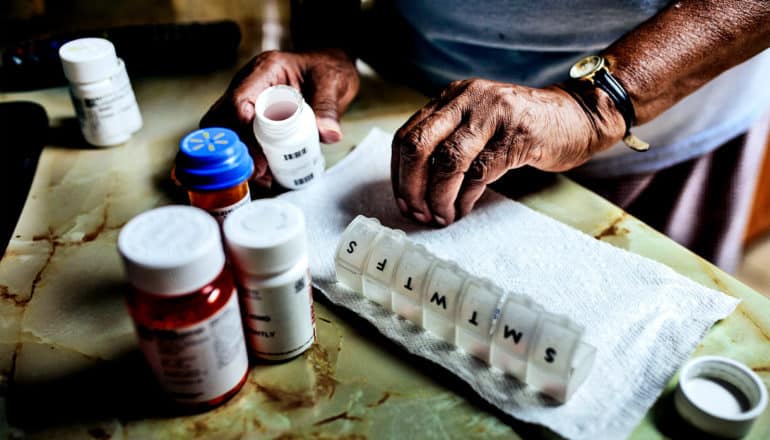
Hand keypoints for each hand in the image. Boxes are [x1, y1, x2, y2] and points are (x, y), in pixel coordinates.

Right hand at [201, 48, 359, 186]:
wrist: (328, 67)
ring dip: (239, 155)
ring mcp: (247, 100)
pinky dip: (248, 157)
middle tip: (258, 172)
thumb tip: (328, 134)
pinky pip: (239, 137)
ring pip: (225, 130)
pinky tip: (265, 172)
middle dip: (235, 149)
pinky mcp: (251, 115)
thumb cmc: (326, 69)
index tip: (258, 157)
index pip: (240, 100)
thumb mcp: (333, 83)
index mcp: (266, 70)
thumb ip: (328, 108)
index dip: (243, 131)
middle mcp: (249, 83)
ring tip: (263, 176)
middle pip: (223, 118)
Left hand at [391, 78, 623, 224]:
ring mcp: (493, 115)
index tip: (405, 202)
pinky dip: (465, 198)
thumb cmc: (523, 127)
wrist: (578, 116)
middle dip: (411, 187)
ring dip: (438, 198)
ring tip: (441, 217)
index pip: (408, 135)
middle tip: (418, 214)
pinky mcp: (517, 136)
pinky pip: (479, 173)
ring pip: (448, 162)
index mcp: (452, 97)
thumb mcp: (478, 122)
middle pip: (419, 146)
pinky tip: (463, 209)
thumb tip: (414, 188)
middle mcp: (467, 100)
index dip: (400, 174)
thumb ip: (448, 140)